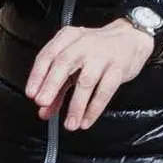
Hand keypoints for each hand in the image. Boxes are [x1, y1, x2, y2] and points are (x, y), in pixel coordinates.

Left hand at [26, 19, 154, 130]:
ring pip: (86, 82)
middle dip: (51, 85)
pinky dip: (94, 108)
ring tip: (69, 124)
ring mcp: (102, 56)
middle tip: (42, 103)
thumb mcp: (74, 62)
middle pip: (63, 64)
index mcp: (67, 38)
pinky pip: (105, 91)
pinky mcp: (118, 68)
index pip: (47, 56)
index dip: (37, 76)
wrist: (130, 38)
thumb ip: (58, 86)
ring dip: (76, 105)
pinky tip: (86, 120)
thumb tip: (43, 109)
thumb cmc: (97, 50)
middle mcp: (82, 44)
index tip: (31, 94)